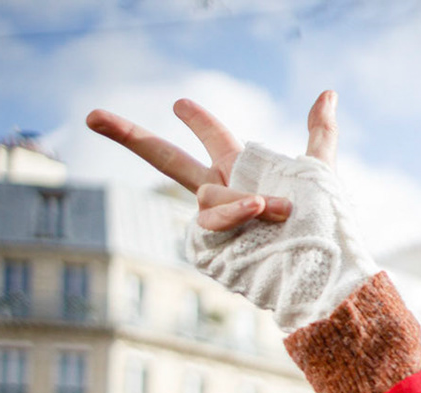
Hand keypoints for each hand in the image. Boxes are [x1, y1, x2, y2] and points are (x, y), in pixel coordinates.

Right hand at [86, 91, 339, 230]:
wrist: (323, 271)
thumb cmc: (322, 227)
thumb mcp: (321, 174)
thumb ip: (319, 135)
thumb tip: (328, 93)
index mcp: (241, 171)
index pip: (213, 137)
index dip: (197, 120)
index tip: (179, 103)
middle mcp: (219, 192)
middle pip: (167, 159)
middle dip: (131, 137)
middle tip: (93, 115)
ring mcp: (212, 220)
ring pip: (210, 196)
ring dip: (242, 200)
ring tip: (276, 207)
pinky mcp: (210, 247)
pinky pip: (211, 222)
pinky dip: (233, 214)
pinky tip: (254, 211)